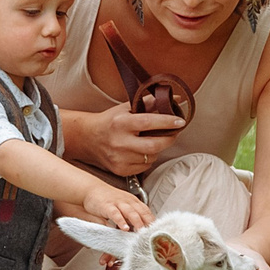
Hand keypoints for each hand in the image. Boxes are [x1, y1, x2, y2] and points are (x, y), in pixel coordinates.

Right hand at [69, 102, 185, 177]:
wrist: (89, 138)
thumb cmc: (110, 121)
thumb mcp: (127, 108)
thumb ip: (150, 103)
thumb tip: (175, 98)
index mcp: (121, 123)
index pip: (149, 122)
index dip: (167, 122)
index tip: (180, 122)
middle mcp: (119, 142)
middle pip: (154, 145)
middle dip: (169, 139)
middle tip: (173, 133)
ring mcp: (119, 158)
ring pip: (152, 157)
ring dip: (157, 149)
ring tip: (150, 140)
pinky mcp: (120, 170)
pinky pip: (145, 166)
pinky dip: (148, 159)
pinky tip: (140, 151)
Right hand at [81, 182, 152, 232]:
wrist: (91, 189)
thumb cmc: (108, 200)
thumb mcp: (123, 207)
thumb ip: (131, 218)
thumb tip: (139, 231)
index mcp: (133, 202)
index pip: (147, 212)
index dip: (153, 222)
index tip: (158, 232)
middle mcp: (128, 202)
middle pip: (142, 212)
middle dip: (149, 223)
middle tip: (153, 234)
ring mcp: (118, 203)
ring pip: (131, 213)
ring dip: (137, 222)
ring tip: (141, 232)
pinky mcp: (107, 206)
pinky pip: (115, 214)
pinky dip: (120, 221)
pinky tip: (123, 228)